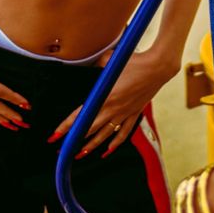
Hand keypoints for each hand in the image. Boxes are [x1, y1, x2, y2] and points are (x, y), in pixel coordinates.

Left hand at [50, 49, 176, 158]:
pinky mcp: (134, 113)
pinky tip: (107, 151)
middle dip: (75, 140)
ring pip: (105, 134)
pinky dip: (115, 143)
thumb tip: (91, 60)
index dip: (67, 126)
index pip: (82, 114)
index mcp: (106, 96)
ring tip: (81, 154)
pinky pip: (123, 132)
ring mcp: (125, 113)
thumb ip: (99, 62)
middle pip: (90, 129)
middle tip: (62, 148)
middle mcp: (114, 108)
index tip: (55, 135)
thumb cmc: (136, 60)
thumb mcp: (112, 58)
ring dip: (92, 145)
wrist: (158, 67)